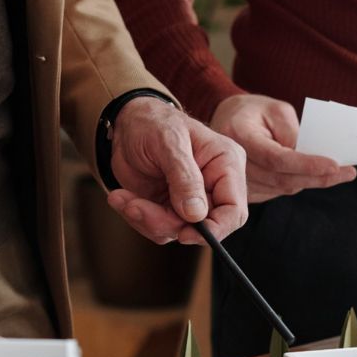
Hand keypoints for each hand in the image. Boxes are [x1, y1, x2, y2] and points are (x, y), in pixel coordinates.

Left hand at [106, 97, 247, 244]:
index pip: (234, 210)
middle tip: (135, 208)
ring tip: (122, 198)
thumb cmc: (153, 122)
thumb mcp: (168, 142)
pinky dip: (137, 217)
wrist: (126, 124)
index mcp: (226, 165)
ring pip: (177, 231)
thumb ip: (184, 178)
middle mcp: (213, 185)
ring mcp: (191, 200)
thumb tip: (197, 214)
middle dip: (167, 223)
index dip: (215, 229)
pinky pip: (159, 228)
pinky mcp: (170, 208)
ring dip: (146, 220)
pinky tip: (122, 198)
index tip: (184, 234)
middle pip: (203, 227)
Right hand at [211, 94, 355, 201]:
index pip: (277, 158)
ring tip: (336, 173)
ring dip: (311, 182)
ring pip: (282, 188)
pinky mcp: (245, 190)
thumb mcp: (277, 109)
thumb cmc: (255, 111)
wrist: (228, 121)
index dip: (307, 165)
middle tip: (348, 172)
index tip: (334, 165)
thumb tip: (312, 157)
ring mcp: (237, 179)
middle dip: (318, 178)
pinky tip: (313, 176)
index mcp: (239, 134)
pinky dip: (298, 184)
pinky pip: (276, 192)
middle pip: (282, 178)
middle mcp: (234, 160)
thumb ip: (293, 133)